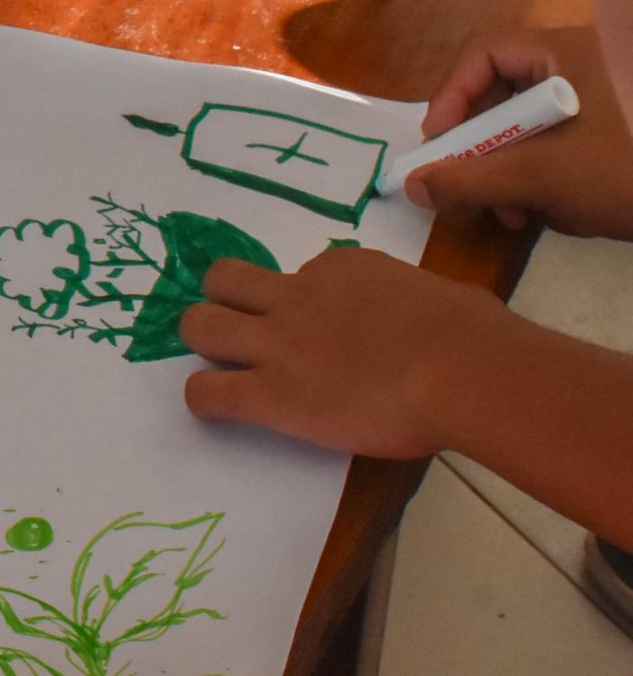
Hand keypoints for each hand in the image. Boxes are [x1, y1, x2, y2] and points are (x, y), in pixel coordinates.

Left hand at [181, 247, 527, 457]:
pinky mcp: (272, 395)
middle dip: (223, 301)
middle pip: (223, 281)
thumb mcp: (443, 296)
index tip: (324, 326)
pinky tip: (214, 407)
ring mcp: (279, 345)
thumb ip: (417, 304)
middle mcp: (298, 298)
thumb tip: (432, 320)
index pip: (302, 274)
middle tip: (241, 331)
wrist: (462, 370)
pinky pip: (209, 392)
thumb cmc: (475, 335)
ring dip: (203, 343)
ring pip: (200, 327)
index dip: (304, 300)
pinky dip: (203, 399)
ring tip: (218, 365)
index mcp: (344, 268)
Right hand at [407, 26, 632, 235]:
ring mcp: (612, 101)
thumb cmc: (632, 167)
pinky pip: (574, 146)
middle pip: (510, 95)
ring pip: (541, 129)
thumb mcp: (545, 177)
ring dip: (519, 174)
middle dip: (487, 151)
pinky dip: (558, 179)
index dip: (452, 97)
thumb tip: (410, 185)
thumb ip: (471, 179)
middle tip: (475, 193)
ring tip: (522, 217)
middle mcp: (589, 66)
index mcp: (569, 52)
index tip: (440, 145)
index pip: (485, 54)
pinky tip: (571, 214)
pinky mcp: (626, 134)